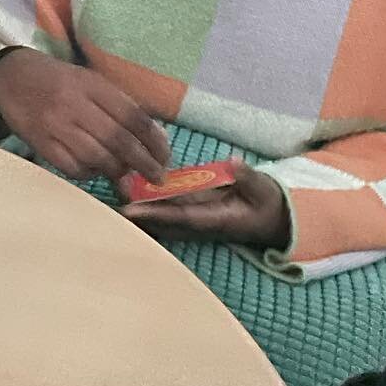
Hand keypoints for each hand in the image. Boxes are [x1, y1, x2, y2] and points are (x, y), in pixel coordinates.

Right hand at [0, 48, 168, 181]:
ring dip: (117, 171)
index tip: (165, 156)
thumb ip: (117, 105)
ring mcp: (55, 125)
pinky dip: (90, 174)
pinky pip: (72, 167)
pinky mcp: (40, 143)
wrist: (10, 76)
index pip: (134, 117)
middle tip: (156, 176)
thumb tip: (150, 138)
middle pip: (119, 140)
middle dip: (144, 163)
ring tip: (126, 176)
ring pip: (97, 157)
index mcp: (93, 86)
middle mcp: (75, 105)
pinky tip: (96, 171)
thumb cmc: (58, 80)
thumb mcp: (90, 81)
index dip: (155, 141)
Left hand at [121, 160, 289, 247]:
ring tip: (114, 186)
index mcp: (214, 220)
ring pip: (160, 213)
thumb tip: (233, 163)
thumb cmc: (268, 204)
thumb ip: (247, 178)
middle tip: (111, 192)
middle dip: (136, 208)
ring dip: (138, 202)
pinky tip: (130, 186)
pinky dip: (149, 198)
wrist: (274, 219)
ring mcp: (194, 216)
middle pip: (161, 218)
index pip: (178, 215)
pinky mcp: (193, 208)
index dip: (153, 213)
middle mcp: (198, 222)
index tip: (129, 210)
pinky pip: (167, 205)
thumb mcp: (263, 189)